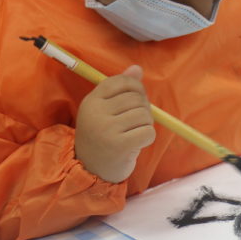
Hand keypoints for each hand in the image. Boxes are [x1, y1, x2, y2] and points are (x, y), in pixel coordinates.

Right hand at [74, 65, 154, 182]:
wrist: (92, 171)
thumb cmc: (103, 136)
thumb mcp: (105, 110)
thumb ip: (120, 88)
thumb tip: (137, 68)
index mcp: (91, 101)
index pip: (121, 81)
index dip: (136, 87)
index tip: (136, 99)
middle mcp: (96, 113)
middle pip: (136, 98)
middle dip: (142, 108)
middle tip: (134, 123)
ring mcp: (107, 129)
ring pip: (144, 114)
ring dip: (146, 124)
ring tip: (134, 133)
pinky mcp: (120, 145)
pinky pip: (148, 132)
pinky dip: (148, 137)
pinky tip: (137, 143)